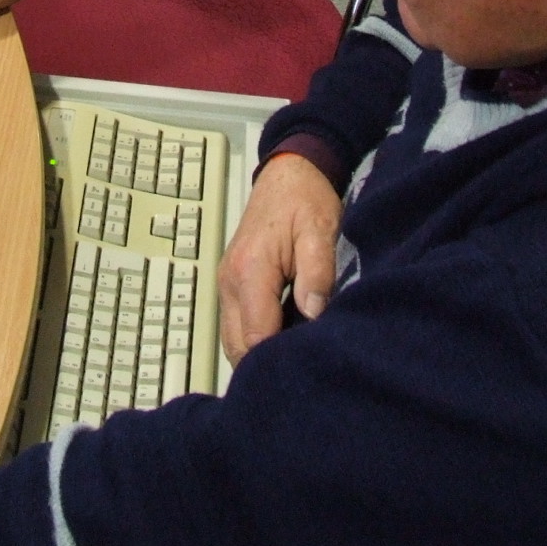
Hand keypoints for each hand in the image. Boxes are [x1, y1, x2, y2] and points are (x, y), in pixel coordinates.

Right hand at [217, 152, 341, 365]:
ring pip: (233, 339)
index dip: (277, 361)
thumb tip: (313, 314)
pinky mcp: (232, 283)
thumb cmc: (305, 199)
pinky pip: (238, 324)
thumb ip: (316, 273)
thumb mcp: (320, 231)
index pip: (254, 337)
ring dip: (260, 354)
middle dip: (265, 365)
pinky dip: (257, 338)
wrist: (288, 172)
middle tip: (304, 373)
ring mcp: (226, 283)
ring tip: (297, 359)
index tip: (307, 370)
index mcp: (249, 271)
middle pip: (237, 346)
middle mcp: (229, 281)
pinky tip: (286, 339)